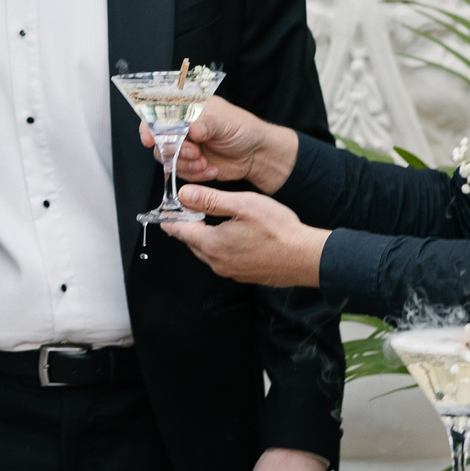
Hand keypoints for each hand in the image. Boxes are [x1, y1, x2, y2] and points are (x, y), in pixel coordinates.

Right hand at [140, 98, 295, 191]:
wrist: (257, 155)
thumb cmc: (244, 130)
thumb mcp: (225, 122)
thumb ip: (205, 124)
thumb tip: (190, 129)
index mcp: (189, 108)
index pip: (159, 112)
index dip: (150, 125)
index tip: (149, 138)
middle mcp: (183, 126)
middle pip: (160, 139)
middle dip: (176, 150)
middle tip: (195, 152)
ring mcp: (185, 146)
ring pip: (167, 158)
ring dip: (186, 164)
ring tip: (205, 163)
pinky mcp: (190, 163)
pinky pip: (180, 172)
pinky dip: (195, 174)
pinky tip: (211, 169)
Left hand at [156, 185, 327, 286]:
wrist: (305, 257)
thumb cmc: (279, 231)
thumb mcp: (242, 205)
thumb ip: (211, 200)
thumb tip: (186, 195)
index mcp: (213, 244)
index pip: (181, 232)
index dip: (172, 221)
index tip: (164, 217)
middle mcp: (218, 262)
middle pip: (193, 243)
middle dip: (188, 229)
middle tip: (187, 215)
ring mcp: (231, 271)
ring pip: (208, 253)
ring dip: (205, 239)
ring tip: (208, 223)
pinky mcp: (244, 275)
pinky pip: (224, 260)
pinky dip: (221, 248)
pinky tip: (233, 237)